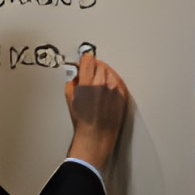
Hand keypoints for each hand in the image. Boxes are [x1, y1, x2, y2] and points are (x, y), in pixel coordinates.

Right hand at [65, 53, 129, 168]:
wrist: (96, 135)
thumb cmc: (83, 121)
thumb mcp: (71, 100)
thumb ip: (73, 83)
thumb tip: (76, 75)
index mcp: (87, 83)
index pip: (88, 62)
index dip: (86, 59)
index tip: (86, 58)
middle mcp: (102, 84)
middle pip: (100, 65)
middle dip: (95, 67)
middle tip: (91, 71)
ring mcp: (114, 89)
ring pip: (110, 72)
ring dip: (105, 73)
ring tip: (99, 80)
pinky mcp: (123, 95)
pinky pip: (119, 82)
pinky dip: (113, 82)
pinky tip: (108, 87)